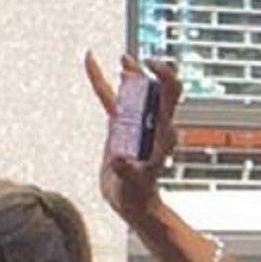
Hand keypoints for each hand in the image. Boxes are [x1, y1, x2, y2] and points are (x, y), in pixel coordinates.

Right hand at [84, 51, 183, 226]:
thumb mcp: (134, 183)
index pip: (170, 95)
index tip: (149, 65)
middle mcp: (152, 123)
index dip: (164, 75)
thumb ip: (127, 171)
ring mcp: (135, 123)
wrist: (130, 203)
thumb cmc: (138, 194)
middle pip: (154, 88)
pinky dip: (99, 80)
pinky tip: (90, 60)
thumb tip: (118, 160)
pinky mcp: (119, 128)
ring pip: (134, 91)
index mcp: (162, 130)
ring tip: (123, 58)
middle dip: (146, 71)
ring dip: (130, 73)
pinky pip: (109, 100)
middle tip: (129, 59)